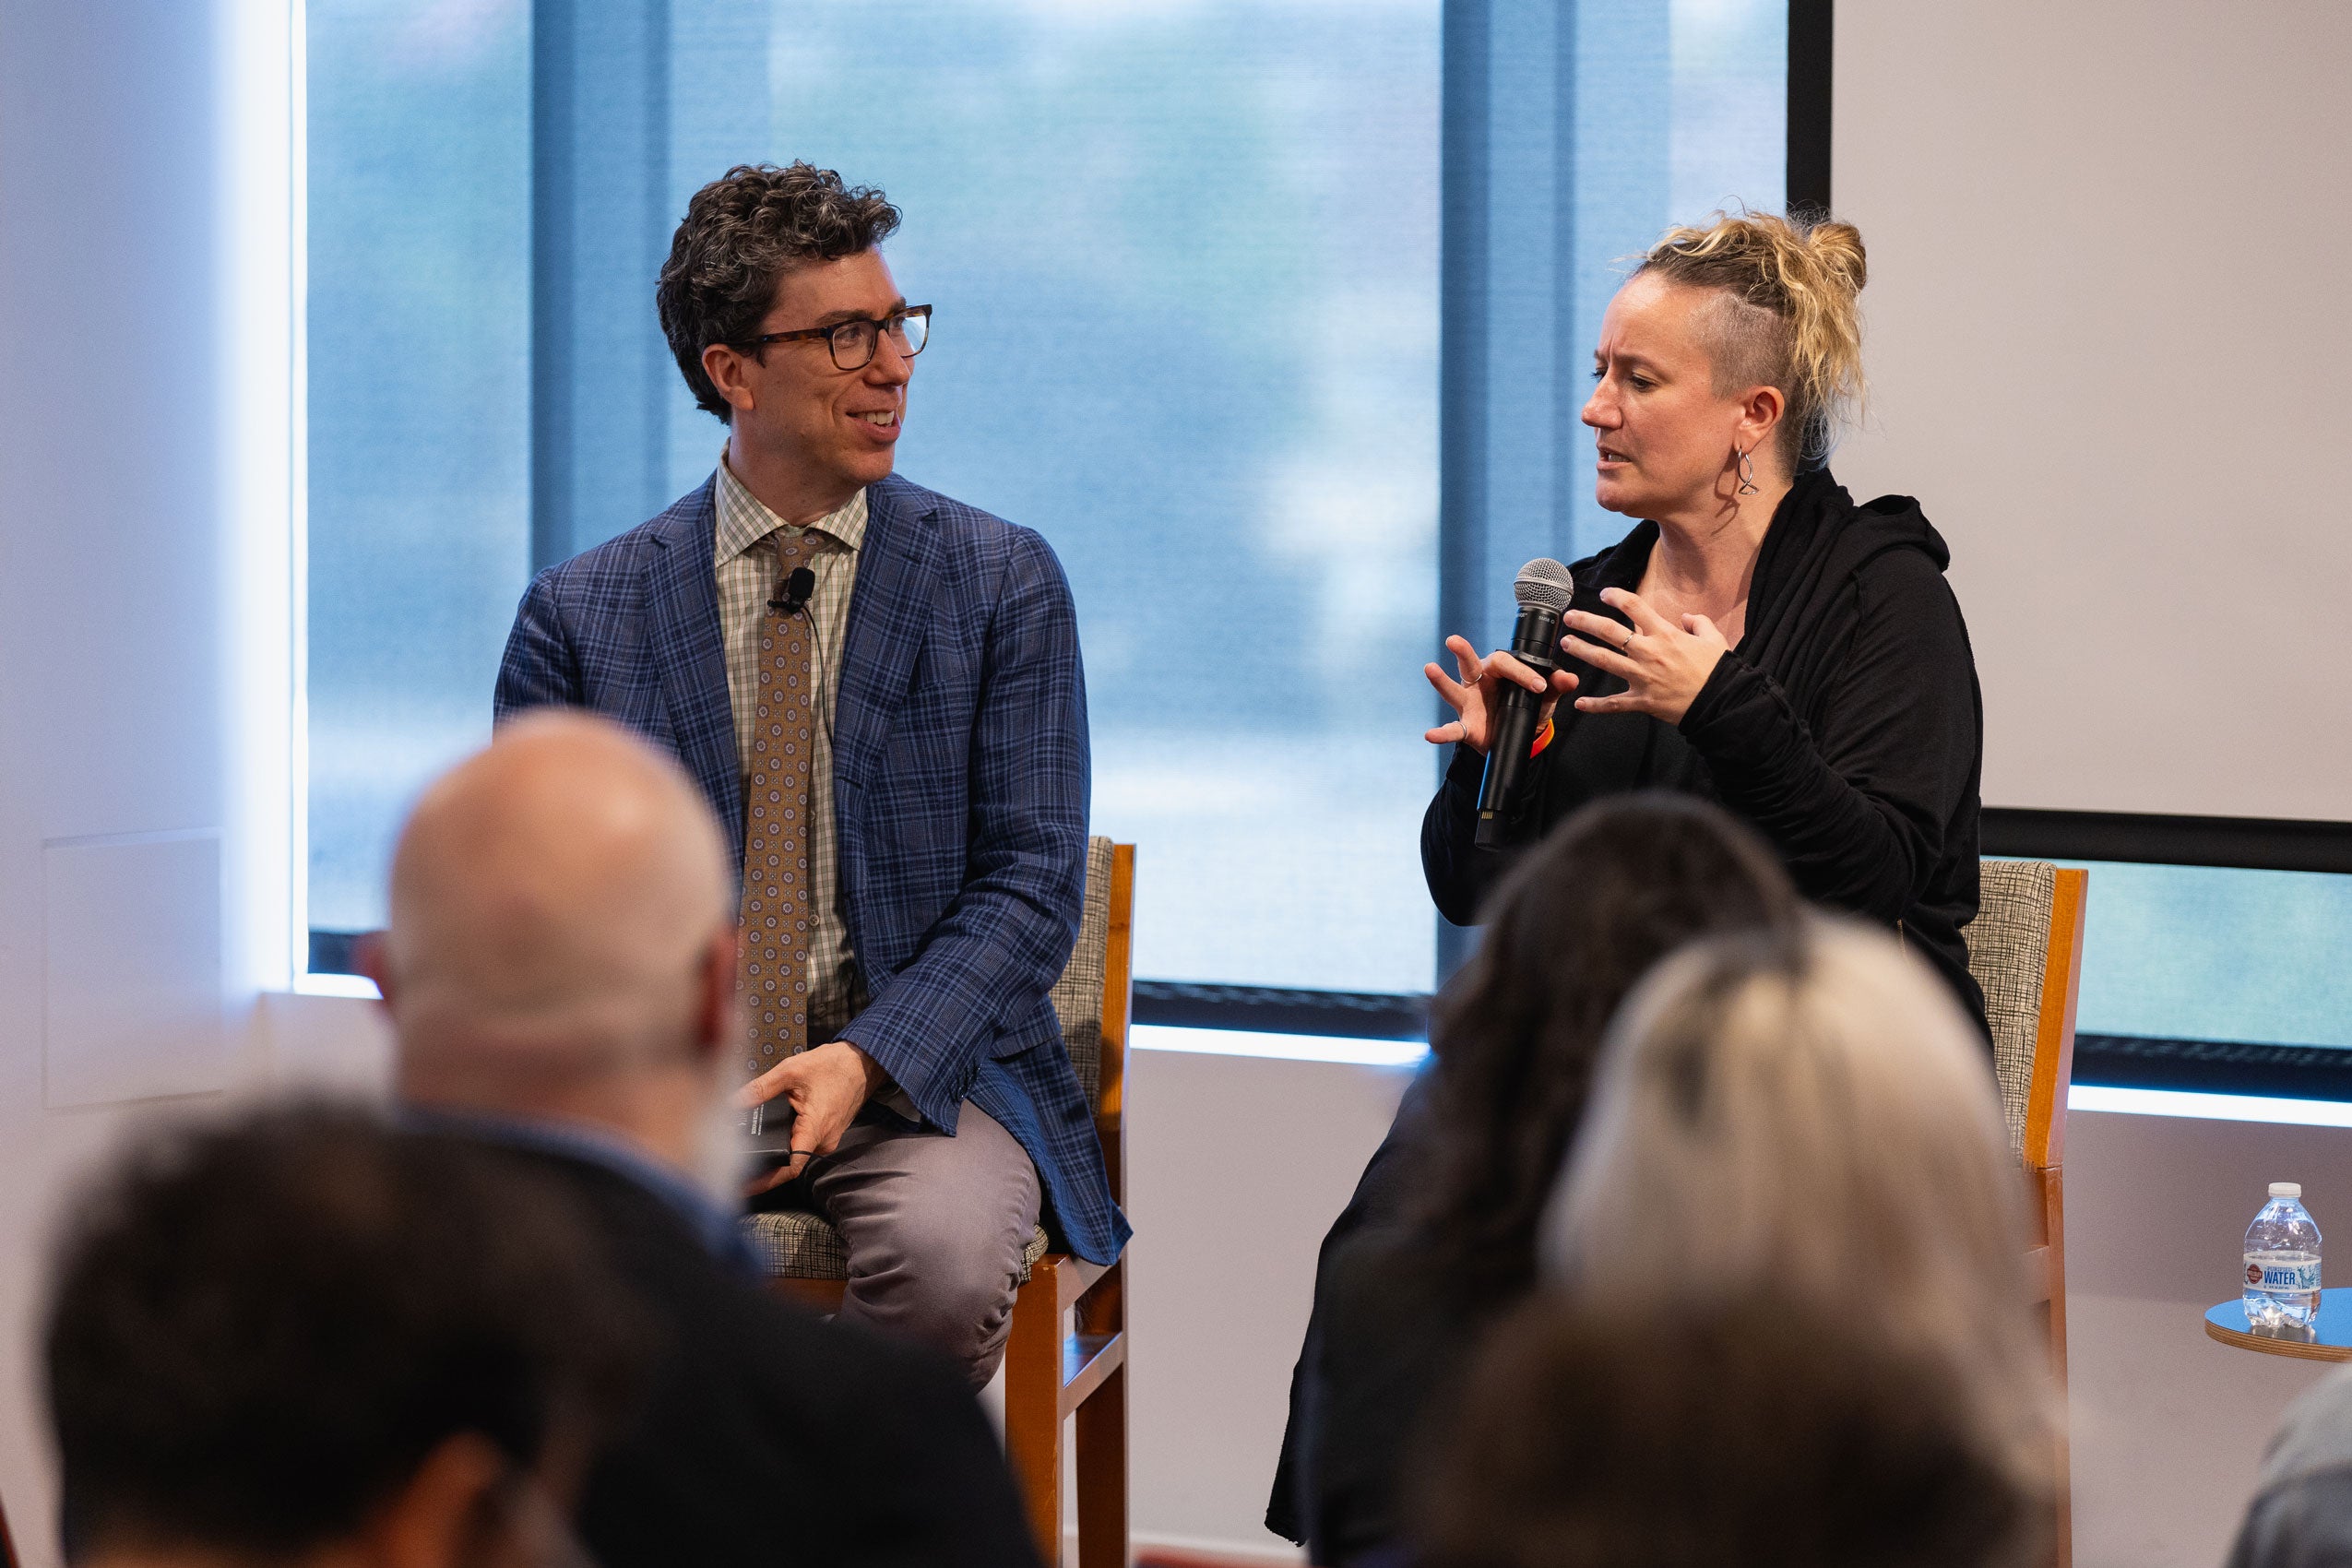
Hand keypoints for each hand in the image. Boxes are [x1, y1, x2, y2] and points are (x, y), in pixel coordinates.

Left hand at [737, 1041, 890, 1195]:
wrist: (862, 1062)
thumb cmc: (835, 1065)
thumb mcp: (791, 1071)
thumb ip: (759, 1088)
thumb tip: (732, 1102)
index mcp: (815, 1128)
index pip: (789, 1167)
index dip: (765, 1181)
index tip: (745, 1187)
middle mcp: (823, 1140)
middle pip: (788, 1162)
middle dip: (762, 1164)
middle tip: (734, 1165)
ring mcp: (826, 1138)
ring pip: (795, 1152)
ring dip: (774, 1150)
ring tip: (748, 1148)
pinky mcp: (826, 1133)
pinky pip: (803, 1143)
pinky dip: (786, 1141)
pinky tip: (772, 1133)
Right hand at [1423, 635, 1579, 753]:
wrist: (1520, 736)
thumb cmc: (1527, 707)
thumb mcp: (1545, 697)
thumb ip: (1556, 686)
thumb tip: (1569, 679)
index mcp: (1498, 671)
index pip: (1506, 663)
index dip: (1522, 673)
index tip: (1539, 685)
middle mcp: (1479, 683)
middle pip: (1469, 664)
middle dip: (1462, 652)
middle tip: (1453, 641)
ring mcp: (1469, 703)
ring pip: (1453, 690)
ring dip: (1441, 681)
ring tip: (1430, 669)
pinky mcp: (1467, 726)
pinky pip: (1453, 729)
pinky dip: (1441, 733)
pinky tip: (1431, 735)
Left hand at [1560, 588, 1729, 725]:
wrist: (1722, 703)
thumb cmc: (1719, 671)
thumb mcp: (1714, 639)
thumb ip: (1699, 623)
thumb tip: (1687, 617)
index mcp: (1665, 634)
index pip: (1635, 607)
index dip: (1617, 597)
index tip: (1605, 593)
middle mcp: (1649, 652)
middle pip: (1609, 631)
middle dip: (1586, 621)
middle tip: (1570, 617)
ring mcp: (1643, 677)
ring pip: (1604, 660)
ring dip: (1582, 650)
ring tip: (1566, 643)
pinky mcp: (1642, 701)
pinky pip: (1614, 704)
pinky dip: (1595, 705)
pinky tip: (1579, 703)